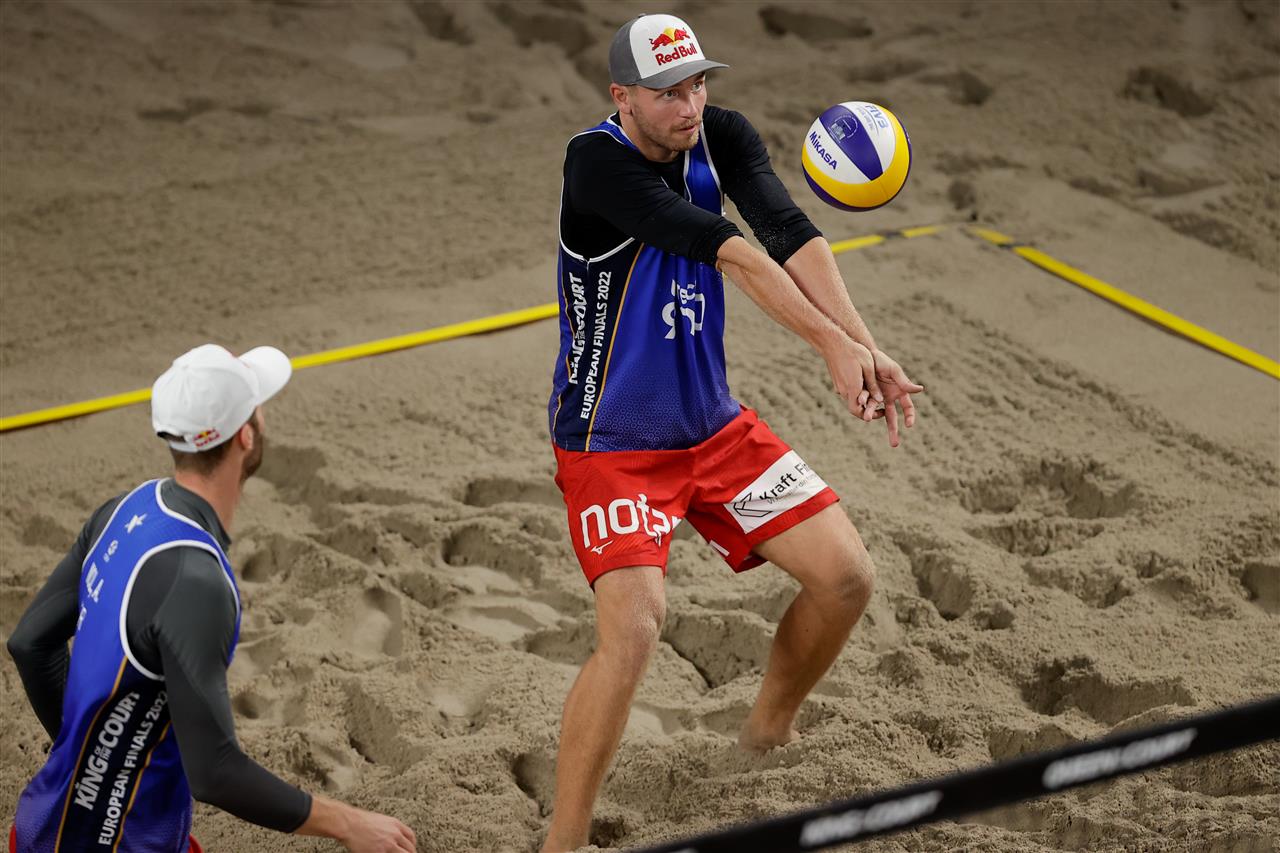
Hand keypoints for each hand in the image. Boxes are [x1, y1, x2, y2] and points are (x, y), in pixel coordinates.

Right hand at [298, 795, 415, 852]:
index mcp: (396, 825)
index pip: (411, 837)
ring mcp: (388, 845)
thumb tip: (394, 835)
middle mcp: (394, 834)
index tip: (410, 849)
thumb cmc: (360, 820)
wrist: (349, 823)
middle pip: (410, 848)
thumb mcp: (380, 820)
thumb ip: (390, 828)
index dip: (412, 845)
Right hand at [822, 338, 882, 421]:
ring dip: (862, 400)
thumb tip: (880, 400)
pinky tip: (865, 385)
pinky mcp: (837, 382)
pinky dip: (857, 393)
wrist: (833, 343)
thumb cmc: (853, 352)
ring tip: (875, 395)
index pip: (856, 411)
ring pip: (852, 400)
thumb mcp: (868, 367)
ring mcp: (839, 387)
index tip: (880, 411)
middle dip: (867, 409)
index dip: (868, 415)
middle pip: (855, 407)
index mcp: (852, 388)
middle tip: (881, 407)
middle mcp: (843, 390)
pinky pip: (848, 392)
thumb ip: (873, 385)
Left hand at [870, 349, 924, 447]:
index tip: (909, 425)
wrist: (864, 355)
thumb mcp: (894, 371)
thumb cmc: (882, 361)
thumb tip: (920, 390)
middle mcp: (888, 398)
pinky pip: (864, 404)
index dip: (909, 416)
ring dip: (872, 415)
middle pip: (892, 418)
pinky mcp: (864, 396)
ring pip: (875, 412)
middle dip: (893, 431)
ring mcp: (876, 398)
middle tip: (894, 445)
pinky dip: (863, 406)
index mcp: (899, 392)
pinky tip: (861, 407)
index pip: (907, 408)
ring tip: (868, 418)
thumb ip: (904, 382)